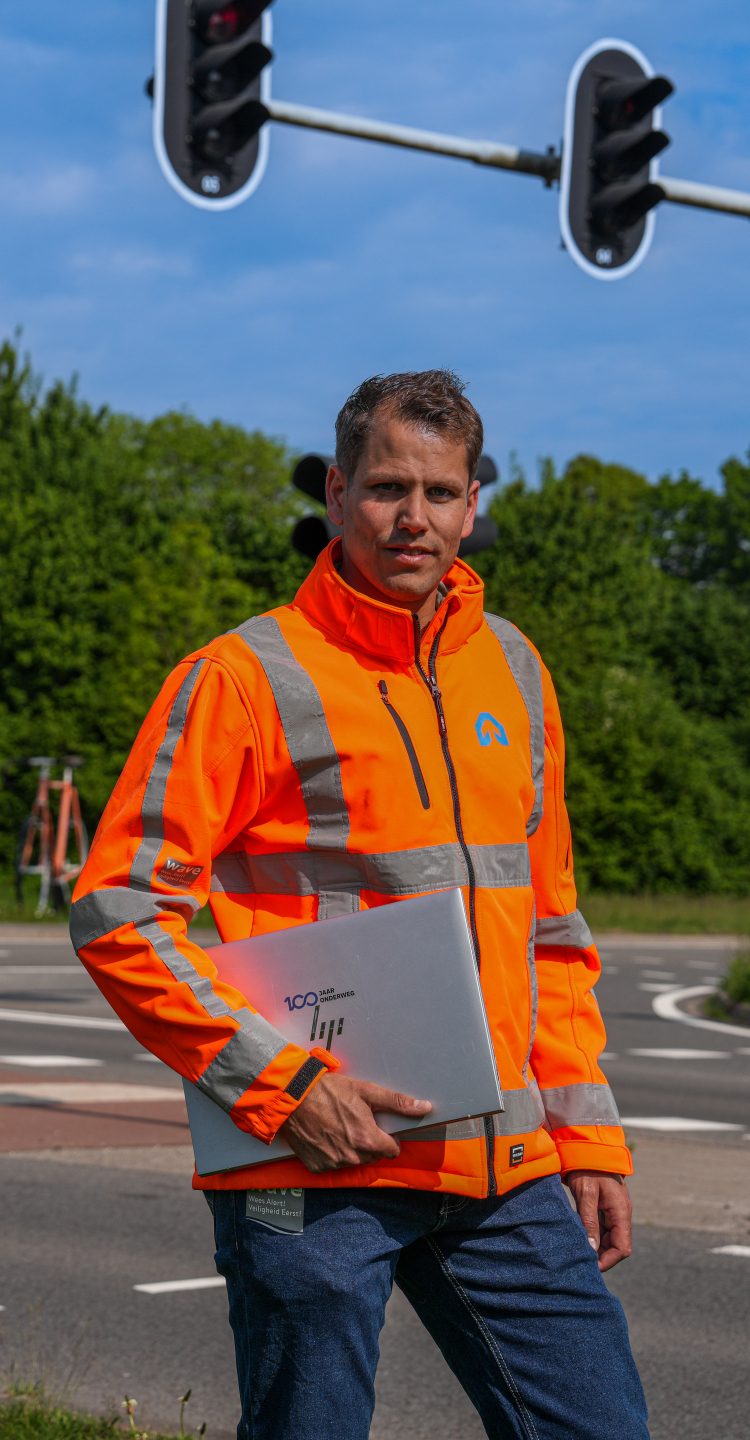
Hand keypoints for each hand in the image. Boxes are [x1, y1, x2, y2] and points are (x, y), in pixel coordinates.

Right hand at [278, 1072, 431, 1173]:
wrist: (293, 1097)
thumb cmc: (329, 1091)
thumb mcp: (366, 1091)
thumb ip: (396, 1102)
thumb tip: (423, 1107)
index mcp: (368, 1140)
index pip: (392, 1150)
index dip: (388, 1138)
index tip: (379, 1127)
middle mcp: (352, 1157)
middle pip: (373, 1156)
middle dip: (370, 1142)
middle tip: (357, 1122)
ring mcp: (333, 1164)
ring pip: (354, 1161)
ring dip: (351, 1148)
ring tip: (339, 1126)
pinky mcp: (317, 1166)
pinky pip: (333, 1164)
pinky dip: (332, 1153)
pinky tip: (326, 1135)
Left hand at [564, 1170, 631, 1271]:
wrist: (588, 1148)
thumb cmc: (588, 1168)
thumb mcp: (586, 1193)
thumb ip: (589, 1221)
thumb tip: (592, 1249)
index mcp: (621, 1212)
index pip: (622, 1248)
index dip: (608, 1260)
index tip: (590, 1266)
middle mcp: (621, 1214)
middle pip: (616, 1246)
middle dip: (601, 1256)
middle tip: (580, 1260)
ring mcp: (614, 1212)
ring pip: (609, 1239)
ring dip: (596, 1247)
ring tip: (578, 1251)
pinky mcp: (605, 1208)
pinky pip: (603, 1229)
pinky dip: (593, 1236)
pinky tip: (580, 1238)